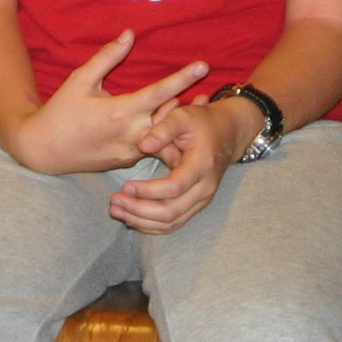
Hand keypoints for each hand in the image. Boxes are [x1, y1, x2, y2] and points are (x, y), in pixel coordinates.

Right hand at [0, 31, 207, 175]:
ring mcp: (130, 151)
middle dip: (189, 104)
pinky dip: (163, 135)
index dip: (183, 78)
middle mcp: (131, 134)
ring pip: (164, 136)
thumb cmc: (60, 111)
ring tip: (196, 106)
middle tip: (207, 91)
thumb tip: (129, 34)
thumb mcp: (80, 80)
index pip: (160, 92)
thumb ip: (107, 57)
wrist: (43, 150)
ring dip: (178, 120)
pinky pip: (152, 146)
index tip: (203, 65)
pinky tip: (171, 126)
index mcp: (121, 112)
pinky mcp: (127, 162)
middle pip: (171, 117)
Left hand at [112, 93, 258, 233]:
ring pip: (171, 222)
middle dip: (139, 210)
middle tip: (114, 201)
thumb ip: (163, 129)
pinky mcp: (195, 205)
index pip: (175, 187)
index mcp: (202, 165)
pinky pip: (174, 223)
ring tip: (116, 211)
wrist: (227, 133)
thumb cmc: (202, 122)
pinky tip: (131, 218)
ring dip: (141, 220)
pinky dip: (151, 225)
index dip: (149, 191)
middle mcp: (204, 188)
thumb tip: (143, 146)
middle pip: (171, 211)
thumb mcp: (183, 116)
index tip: (126, 186)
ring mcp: (201, 200)